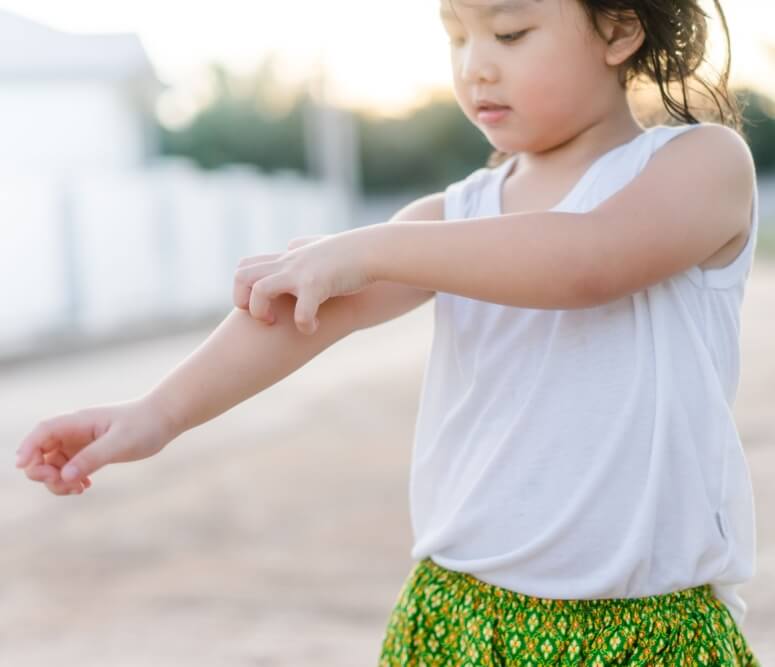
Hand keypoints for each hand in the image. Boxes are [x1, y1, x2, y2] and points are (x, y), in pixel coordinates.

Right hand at [15, 397, 175, 495]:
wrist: (164, 419)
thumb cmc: (145, 425)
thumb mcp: (121, 443)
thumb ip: (93, 457)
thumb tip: (65, 475)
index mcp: (78, 421)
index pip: (42, 432)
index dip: (28, 448)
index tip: (23, 467)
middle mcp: (75, 431)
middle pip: (41, 451)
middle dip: (43, 472)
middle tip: (65, 484)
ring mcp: (81, 442)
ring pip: (54, 464)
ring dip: (58, 480)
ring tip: (79, 489)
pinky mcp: (90, 452)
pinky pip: (69, 468)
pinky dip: (70, 480)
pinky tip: (85, 487)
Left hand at [233, 230, 373, 334]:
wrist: (375, 249)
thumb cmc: (351, 252)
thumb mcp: (321, 245)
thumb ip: (303, 245)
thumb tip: (292, 244)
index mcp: (286, 259)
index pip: (244, 267)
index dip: (244, 290)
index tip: (263, 305)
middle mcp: (288, 263)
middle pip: (241, 275)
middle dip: (245, 302)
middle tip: (267, 317)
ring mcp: (301, 273)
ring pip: (261, 290)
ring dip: (264, 313)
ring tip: (281, 323)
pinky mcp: (318, 284)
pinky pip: (300, 312)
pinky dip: (303, 326)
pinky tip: (314, 327)